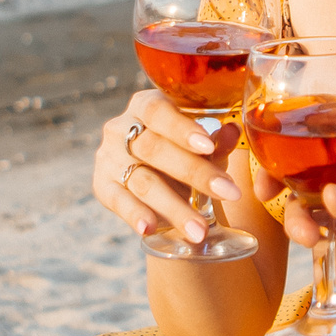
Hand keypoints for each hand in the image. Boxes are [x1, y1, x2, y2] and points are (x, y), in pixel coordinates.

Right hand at [96, 90, 245, 247]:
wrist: (159, 172)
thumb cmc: (184, 150)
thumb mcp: (203, 144)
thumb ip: (217, 141)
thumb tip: (233, 132)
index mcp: (145, 105)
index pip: (159, 112)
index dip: (182, 129)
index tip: (209, 148)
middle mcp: (120, 128)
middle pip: (155, 149)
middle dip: (195, 173)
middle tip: (228, 193)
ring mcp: (109, 158)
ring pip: (142, 182)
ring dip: (173, 207)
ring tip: (200, 230)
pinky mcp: (102, 186)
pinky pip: (118, 201)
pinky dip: (134, 215)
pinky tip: (149, 228)